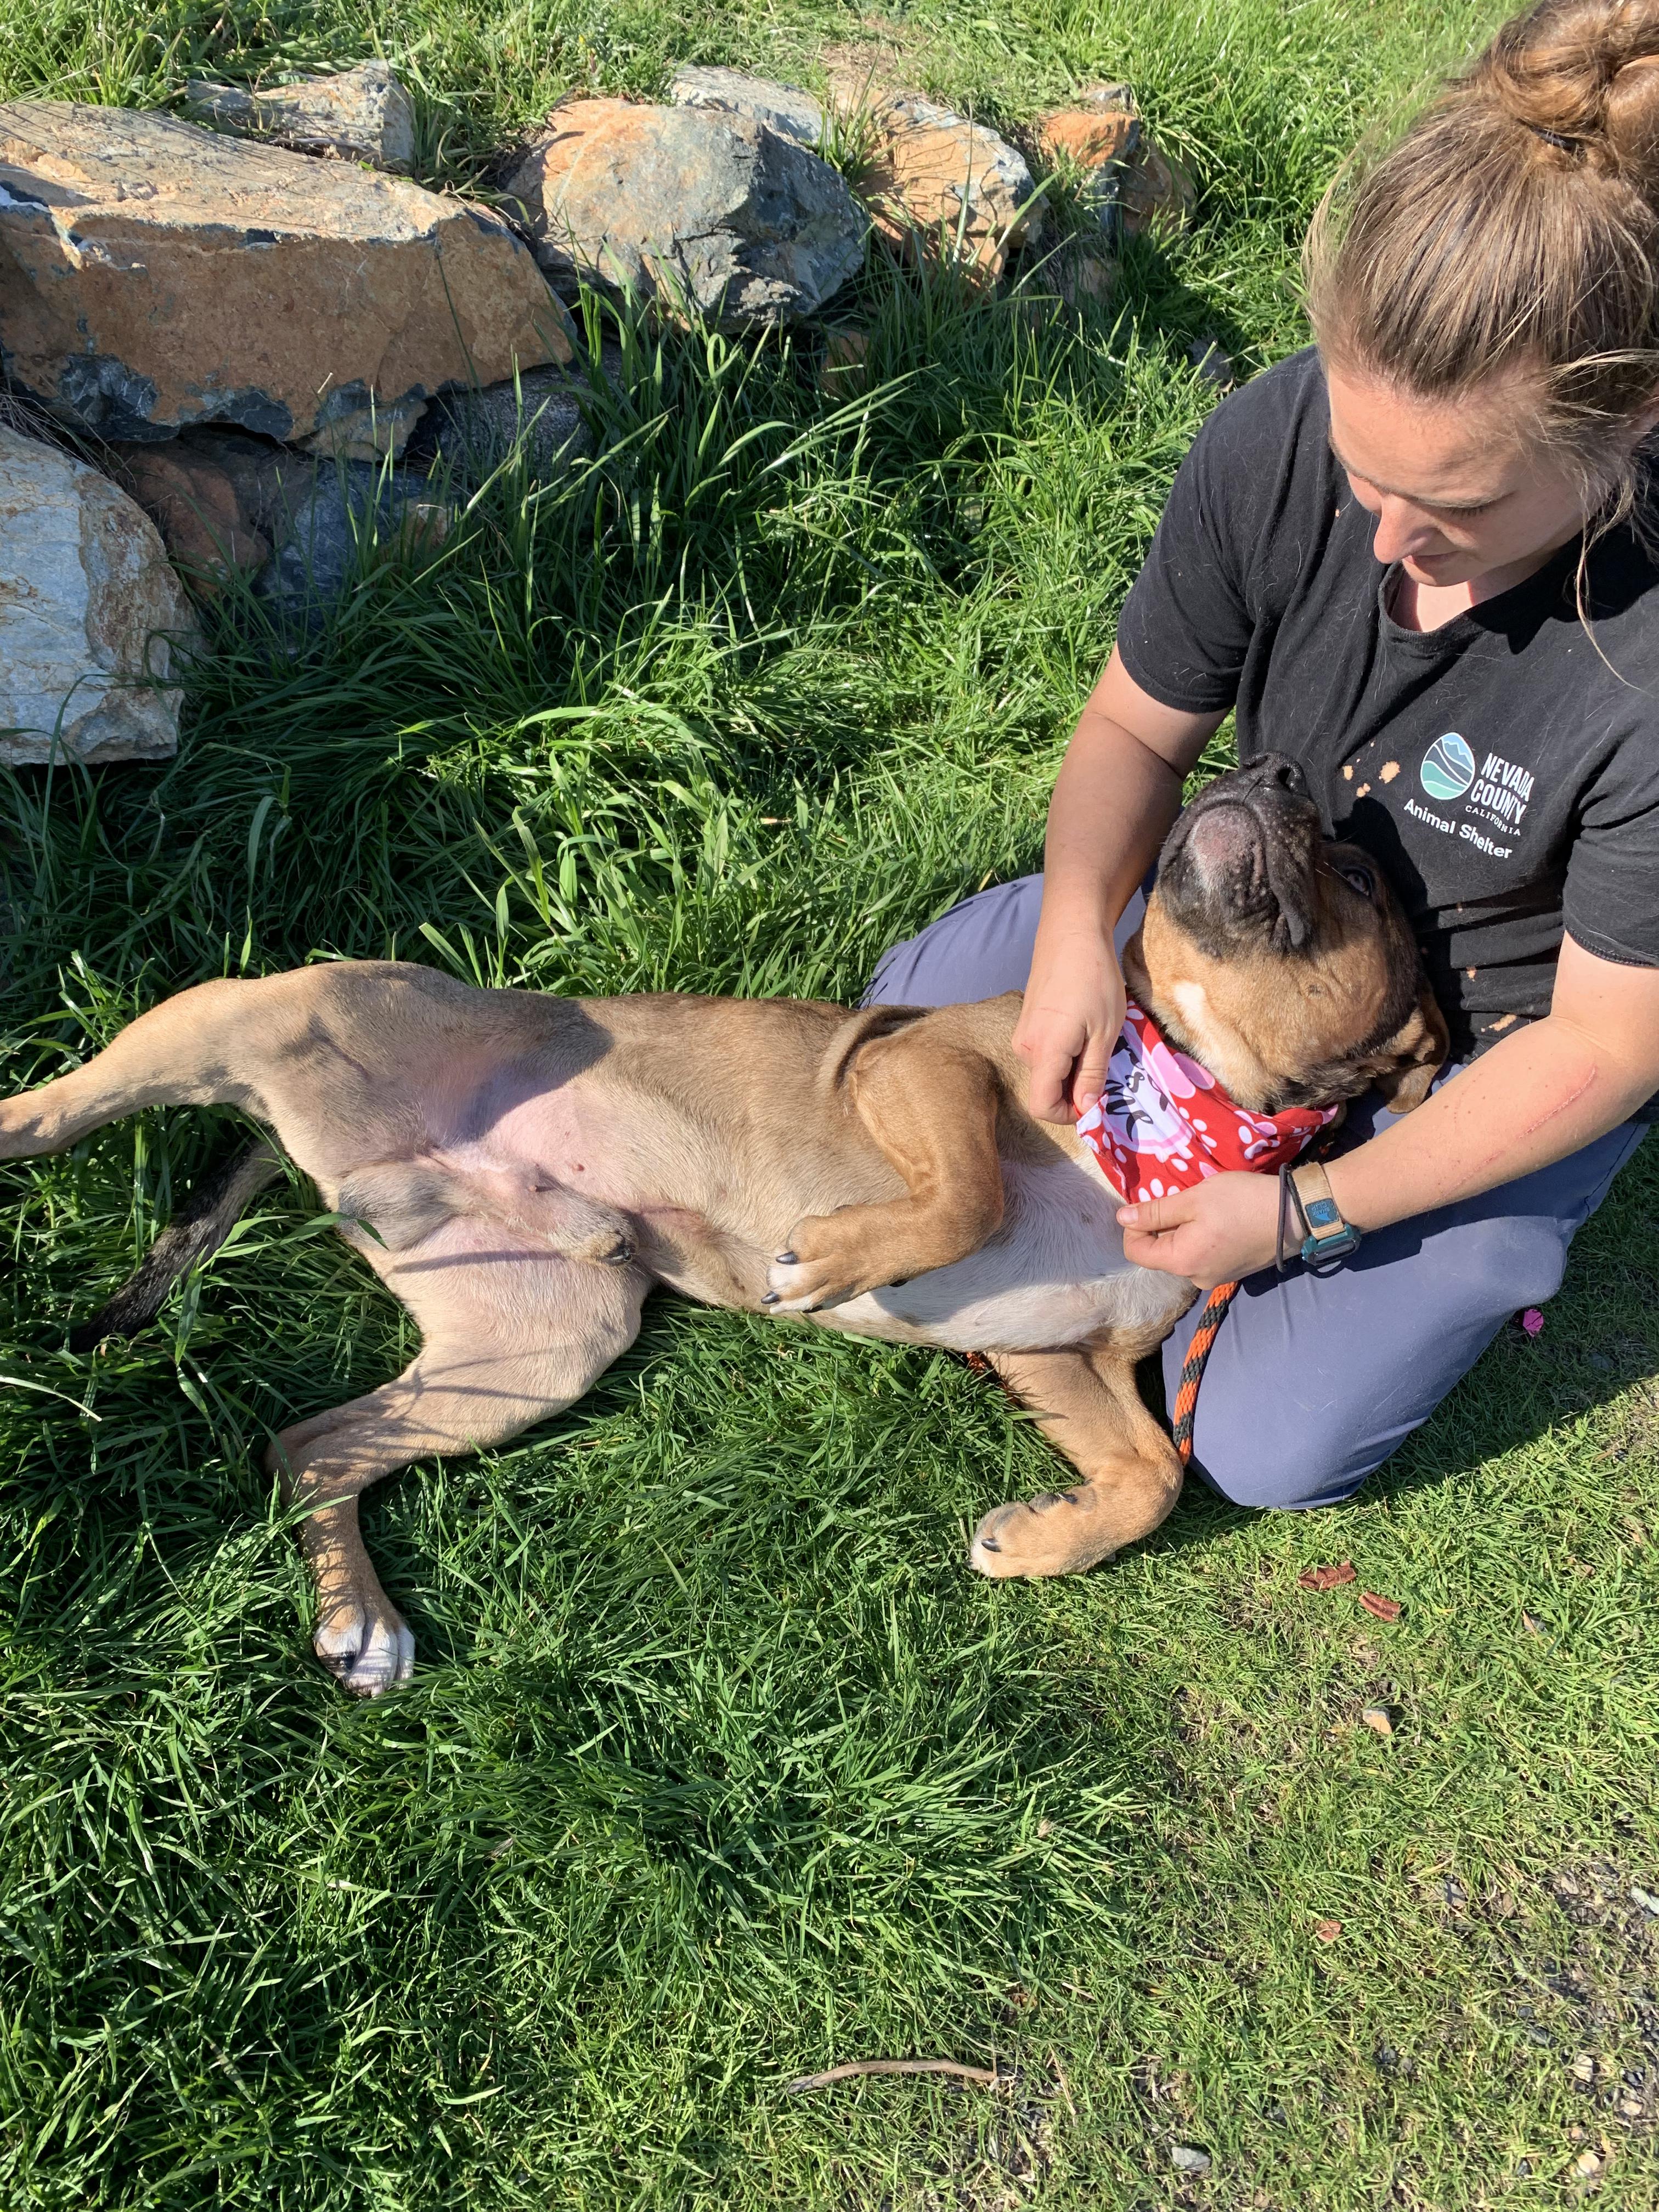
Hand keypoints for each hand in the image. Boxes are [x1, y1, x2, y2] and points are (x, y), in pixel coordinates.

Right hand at [1013, 926, 1125, 1123]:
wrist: (1071, 932)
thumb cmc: (1095, 979)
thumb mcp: (1106, 1032)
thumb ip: (1093, 1075)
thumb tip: (1086, 1110)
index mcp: (1044, 1052)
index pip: (1041, 1107)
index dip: (1069, 1115)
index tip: (1096, 1100)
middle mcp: (1025, 1047)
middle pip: (1046, 1089)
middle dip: (1076, 1087)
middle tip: (1107, 1061)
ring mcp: (1022, 1033)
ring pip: (1047, 1070)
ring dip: (1073, 1067)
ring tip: (1098, 1037)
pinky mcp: (1027, 1021)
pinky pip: (1045, 1051)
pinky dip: (1065, 1051)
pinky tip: (1084, 1025)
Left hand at [1117, 1171, 1281, 1288]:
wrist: (1296, 1214)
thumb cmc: (1242, 1202)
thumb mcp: (1194, 1199)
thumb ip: (1155, 1211)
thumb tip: (1122, 1218)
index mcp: (1181, 1262)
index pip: (1136, 1252)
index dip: (1134, 1227)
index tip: (1150, 1204)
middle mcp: (1196, 1279)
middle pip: (1160, 1254)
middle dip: (1163, 1227)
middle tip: (1183, 1200)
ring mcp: (1216, 1278)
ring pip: (1183, 1254)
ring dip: (1184, 1231)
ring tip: (1205, 1208)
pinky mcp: (1233, 1272)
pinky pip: (1203, 1256)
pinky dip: (1202, 1238)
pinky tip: (1220, 1220)